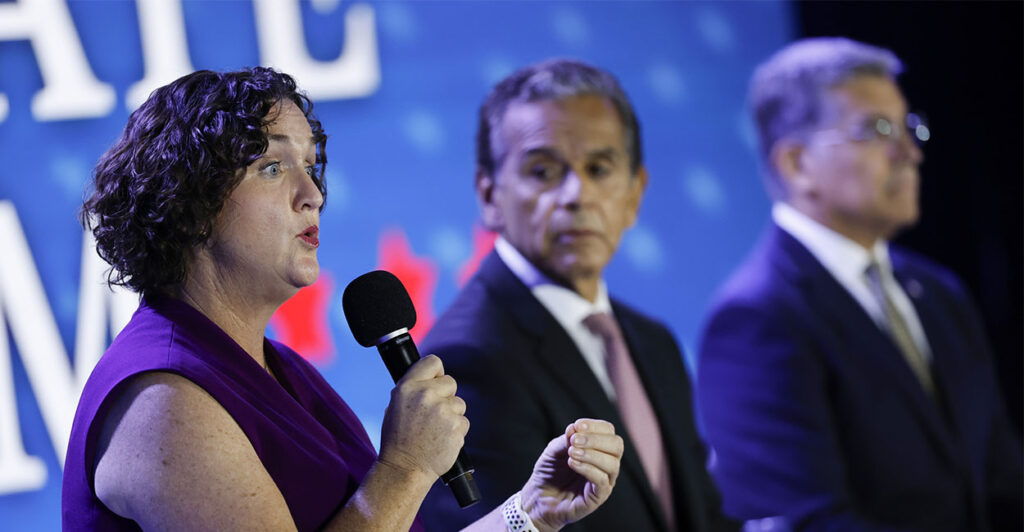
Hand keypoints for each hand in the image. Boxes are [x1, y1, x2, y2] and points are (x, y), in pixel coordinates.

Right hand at [377, 355, 468, 481]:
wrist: (405, 469)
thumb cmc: (398, 440)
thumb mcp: (395, 406)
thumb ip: (413, 389)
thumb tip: (431, 379)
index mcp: (408, 387)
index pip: (433, 362)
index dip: (437, 373)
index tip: (436, 381)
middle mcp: (426, 395)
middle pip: (451, 382)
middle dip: (446, 396)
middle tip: (433, 414)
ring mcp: (443, 410)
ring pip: (459, 404)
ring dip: (451, 415)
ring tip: (434, 430)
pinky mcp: (456, 426)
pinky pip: (463, 421)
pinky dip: (456, 431)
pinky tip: (441, 439)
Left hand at [520, 419, 622, 531]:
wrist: (539, 498)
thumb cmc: (549, 472)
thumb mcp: (554, 450)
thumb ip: (566, 439)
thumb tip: (575, 428)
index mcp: (599, 449)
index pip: (608, 432)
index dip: (595, 426)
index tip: (577, 425)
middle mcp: (606, 464)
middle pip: (617, 446)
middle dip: (596, 439)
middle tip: (574, 440)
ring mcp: (604, 481)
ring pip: (612, 464)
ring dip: (591, 454)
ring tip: (571, 453)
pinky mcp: (598, 497)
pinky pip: (601, 481)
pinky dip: (587, 469)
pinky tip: (572, 463)